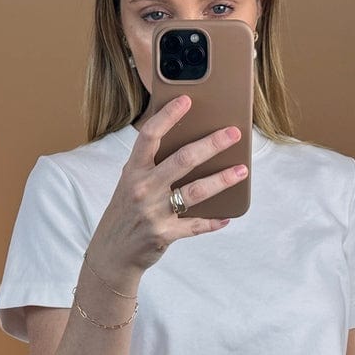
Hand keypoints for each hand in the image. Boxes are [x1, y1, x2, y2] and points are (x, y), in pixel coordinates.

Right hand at [88, 95, 247, 287]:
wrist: (111, 253)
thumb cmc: (126, 212)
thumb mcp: (130, 184)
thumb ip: (152, 166)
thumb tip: (190, 146)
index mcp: (133, 171)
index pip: (149, 136)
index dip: (168, 116)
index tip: (187, 100)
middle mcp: (143, 189)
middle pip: (183, 160)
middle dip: (212, 144)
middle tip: (234, 134)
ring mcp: (154, 212)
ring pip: (195, 192)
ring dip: (222, 180)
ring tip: (242, 171)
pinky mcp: (164, 234)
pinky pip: (195, 225)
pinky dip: (213, 221)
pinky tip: (228, 215)